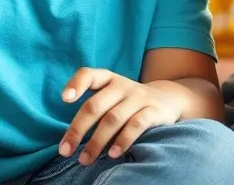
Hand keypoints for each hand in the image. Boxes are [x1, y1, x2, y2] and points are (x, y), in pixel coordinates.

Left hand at [59, 68, 184, 163]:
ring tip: (85, 160)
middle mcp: (122, 85)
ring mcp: (139, 97)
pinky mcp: (154, 111)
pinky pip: (136, 125)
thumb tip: (69, 138)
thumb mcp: (112, 96)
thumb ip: (93, 107)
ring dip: (96, 141)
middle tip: (65, 151)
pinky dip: (123, 140)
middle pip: (95, 105)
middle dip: (77, 129)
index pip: (89, 75)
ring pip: (113, 118)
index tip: (64, 99)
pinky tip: (113, 155)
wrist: (169, 99)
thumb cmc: (129, 103)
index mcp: (108, 79)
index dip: (76, 84)